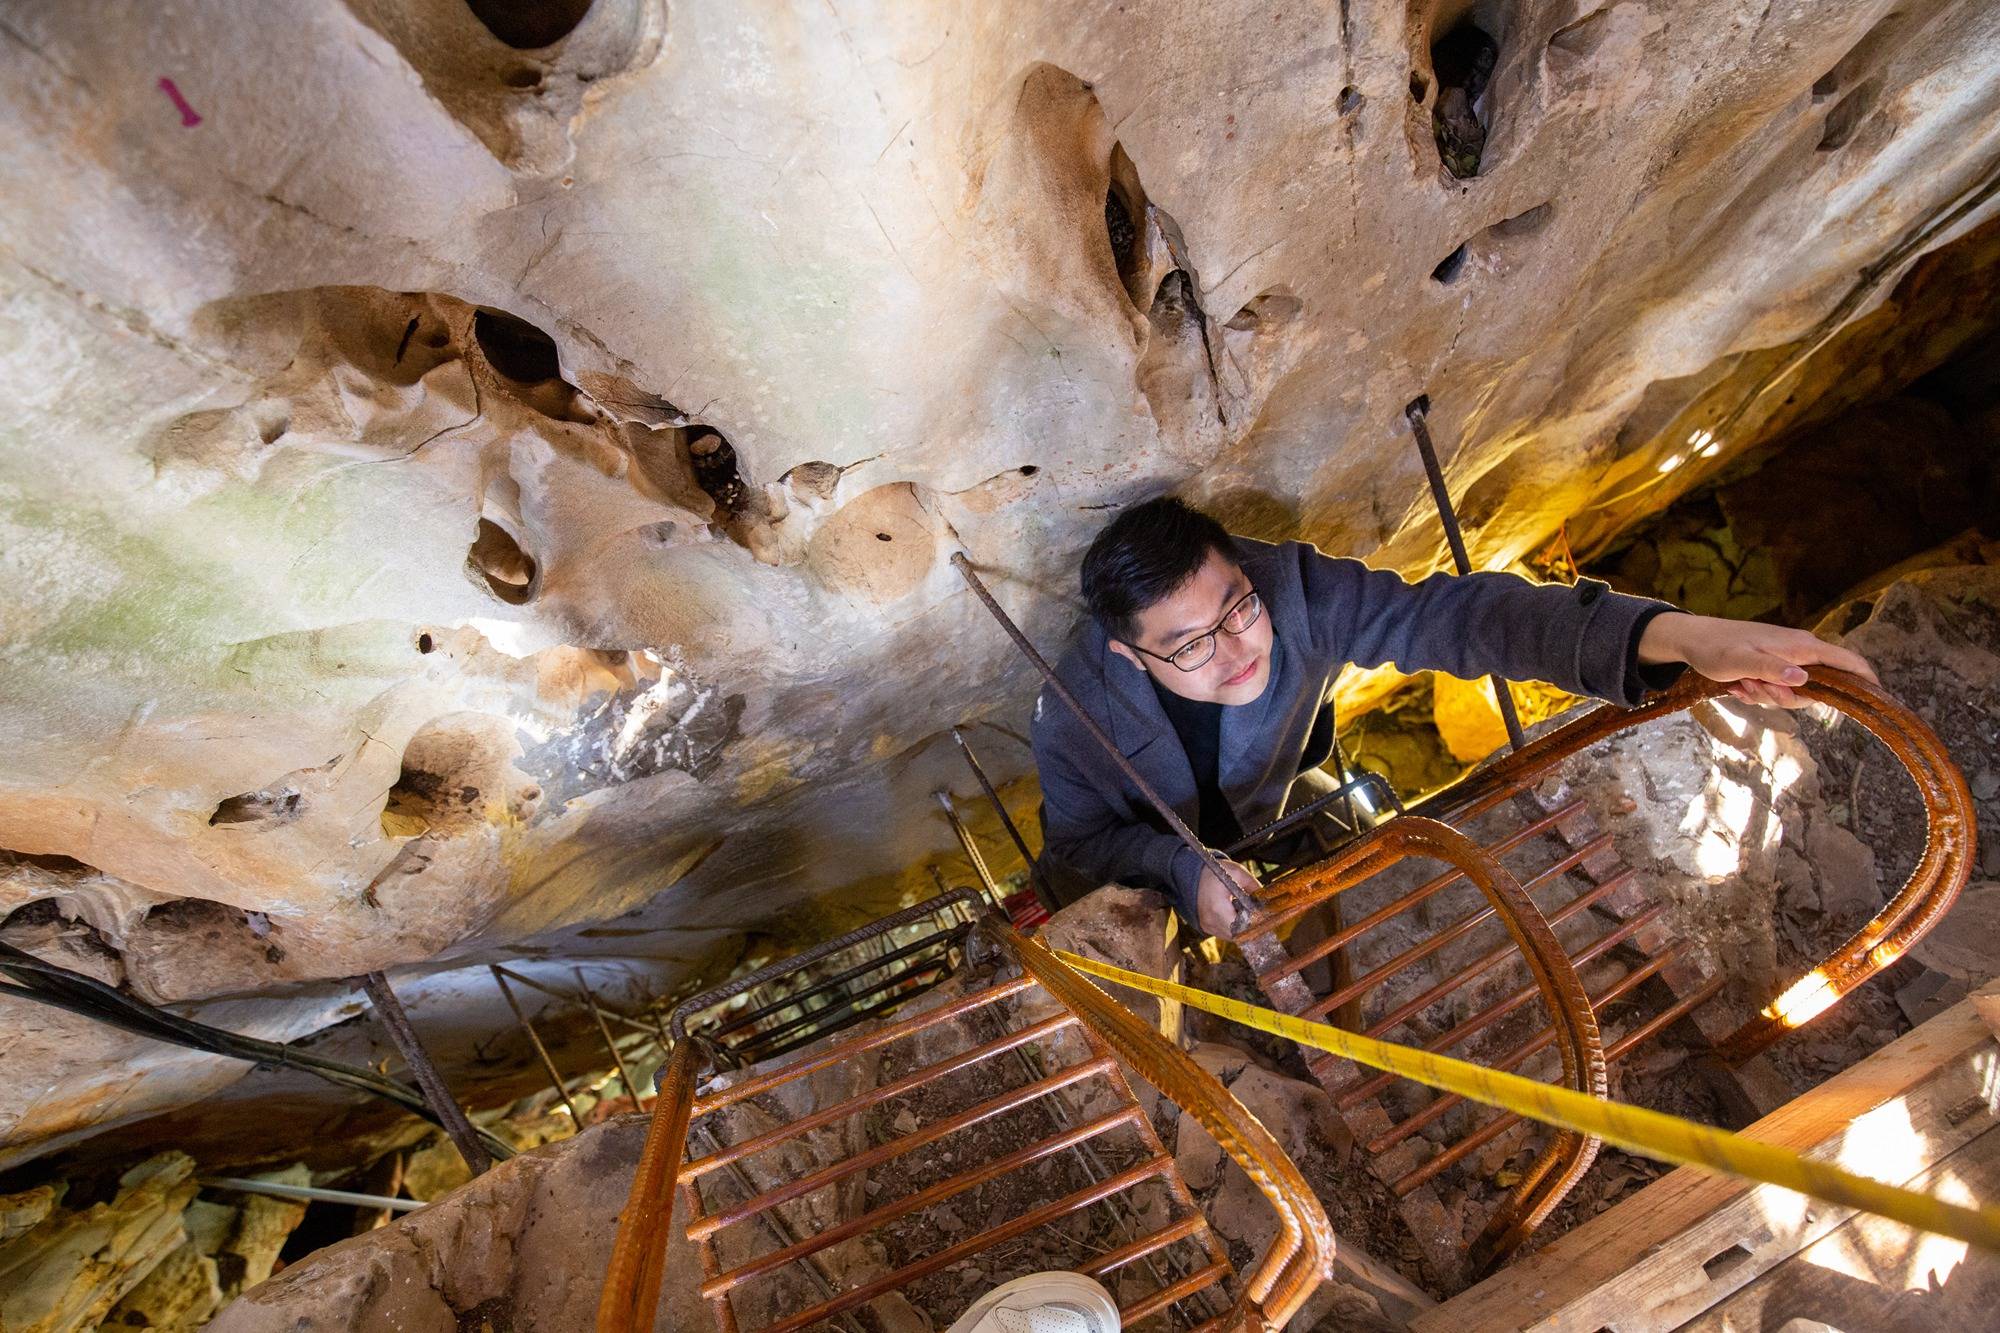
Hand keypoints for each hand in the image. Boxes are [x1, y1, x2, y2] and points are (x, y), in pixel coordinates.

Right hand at [1196, 858, 1259, 938]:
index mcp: (1218, 908)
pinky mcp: (1206, 927)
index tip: (1264, 916)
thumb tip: (1267, 899)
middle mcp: (1210, 921)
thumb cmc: (1214, 873)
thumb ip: (1254, 886)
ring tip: (1247, 914)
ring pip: (1232, 937)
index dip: (1255, 924)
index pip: (1242, 928)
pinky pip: (1224, 934)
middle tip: (1259, 917)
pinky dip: (1233, 928)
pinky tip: (1236, 915)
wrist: (1192, 874)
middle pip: (1238, 935)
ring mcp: (1206, 926)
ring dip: (1242, 929)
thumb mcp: (1237, 873)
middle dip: (1250, 927)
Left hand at [1638, 611, 1878, 707]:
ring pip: (1793, 693)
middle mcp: (1800, 652)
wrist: (1694, 640)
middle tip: (1757, 688)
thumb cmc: (1717, 649)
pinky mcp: (1774, 667)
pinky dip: (1757, 692)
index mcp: (1801, 647)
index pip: (1847, 661)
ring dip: (1767, 696)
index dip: (1866, 679)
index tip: (1878, 698)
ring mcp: (1787, 660)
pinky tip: (1738, 685)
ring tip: (1742, 682)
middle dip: (1787, 698)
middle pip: (1817, 689)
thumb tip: (1805, 679)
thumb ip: (1772, 669)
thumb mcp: (1741, 662)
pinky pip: (1776, 690)